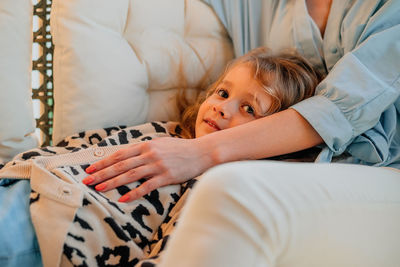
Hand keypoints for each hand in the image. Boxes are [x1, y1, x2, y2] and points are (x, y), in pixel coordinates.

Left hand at [82, 137, 214, 201]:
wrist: (201, 152)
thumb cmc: (180, 148)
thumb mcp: (160, 143)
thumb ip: (143, 149)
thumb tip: (127, 155)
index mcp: (146, 145)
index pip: (119, 154)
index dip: (103, 162)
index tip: (90, 168)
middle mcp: (149, 154)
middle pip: (120, 165)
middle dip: (101, 173)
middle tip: (86, 180)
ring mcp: (157, 165)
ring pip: (129, 175)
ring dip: (112, 182)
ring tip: (98, 188)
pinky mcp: (166, 177)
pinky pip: (146, 186)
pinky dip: (134, 192)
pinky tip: (123, 198)